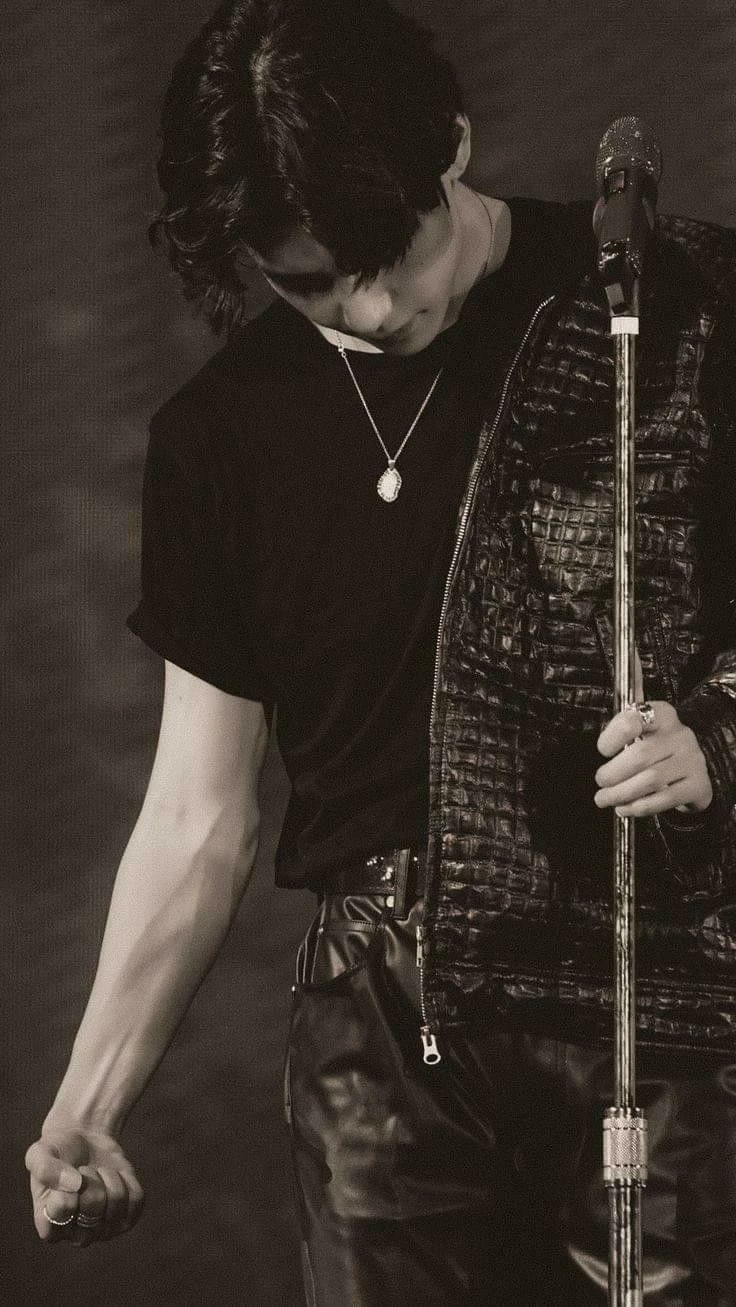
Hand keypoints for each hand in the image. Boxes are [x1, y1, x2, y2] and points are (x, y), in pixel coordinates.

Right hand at [26, 1124, 143, 1245]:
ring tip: (98, 1172)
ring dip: (109, 1176)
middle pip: (94, 1205)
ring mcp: (103, 1231)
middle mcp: (75, 1235)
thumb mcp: (40, 1153)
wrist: (83, 1141)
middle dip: (91, 1176)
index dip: (68, 1183)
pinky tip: (114, 1177)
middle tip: (83, 1170)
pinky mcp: (126, 1219)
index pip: (62, 1209)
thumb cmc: (57, 1151)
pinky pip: (136, 1199)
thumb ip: (46, 1168)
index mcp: (49, 1226)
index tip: (65, 1173)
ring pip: (117, 1201)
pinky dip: (127, 1179)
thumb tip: (74, 1184)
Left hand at [594, 652, 712, 817]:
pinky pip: (664, 799)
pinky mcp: (697, 786)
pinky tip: (624, 808)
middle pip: (639, 756)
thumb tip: (628, 651)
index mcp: (662, 714)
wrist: (696, 767)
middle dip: (612, 774)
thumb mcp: (644, 720)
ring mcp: (691, 761)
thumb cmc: (658, 742)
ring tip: (604, 799)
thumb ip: (630, 697)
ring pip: (650, 781)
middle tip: (599, 782)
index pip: (634, 718)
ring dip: (620, 794)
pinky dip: (639, 807)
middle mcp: (680, 735)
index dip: (613, 735)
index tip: (602, 749)